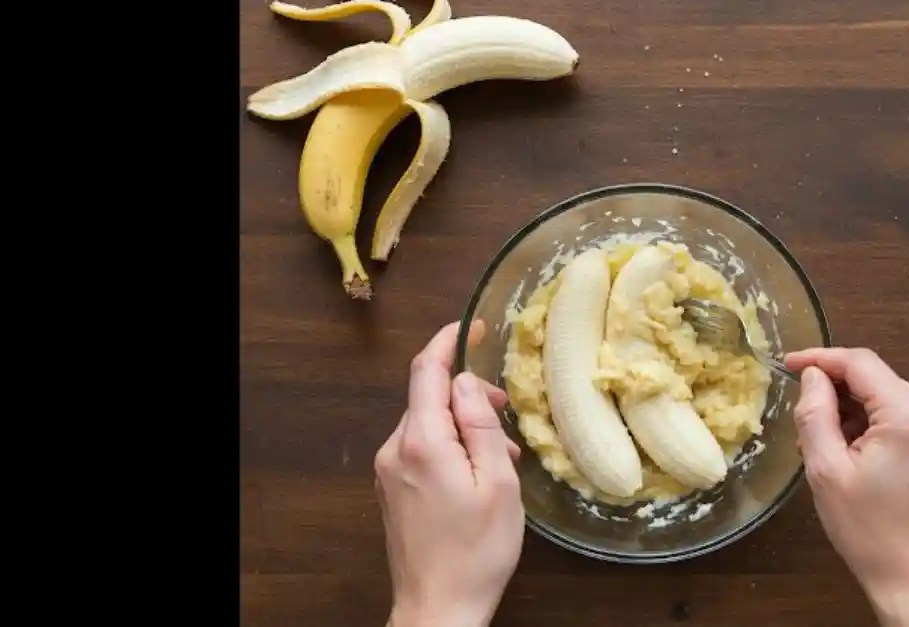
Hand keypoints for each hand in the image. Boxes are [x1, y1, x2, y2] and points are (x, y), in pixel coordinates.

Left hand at [375, 320, 523, 626]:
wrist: (439, 608)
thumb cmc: (477, 551)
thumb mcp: (498, 482)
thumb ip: (481, 425)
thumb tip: (467, 382)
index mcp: (423, 442)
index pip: (426, 371)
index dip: (449, 341)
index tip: (473, 325)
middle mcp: (396, 450)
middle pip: (428, 397)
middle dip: (466, 392)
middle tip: (505, 411)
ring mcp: (389, 471)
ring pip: (427, 424)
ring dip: (463, 424)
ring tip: (502, 454)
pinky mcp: (392, 490)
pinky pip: (421, 449)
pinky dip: (450, 446)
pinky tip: (478, 472)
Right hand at [785, 348, 908, 626]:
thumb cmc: (872, 534)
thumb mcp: (826, 472)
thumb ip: (815, 414)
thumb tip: (812, 377)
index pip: (860, 363)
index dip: (820, 358)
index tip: (789, 365)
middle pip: (877, 380)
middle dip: (837, 393)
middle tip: (805, 420)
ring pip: (890, 398)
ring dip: (857, 412)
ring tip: (830, 448)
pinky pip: (905, 418)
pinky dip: (877, 427)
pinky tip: (857, 456)